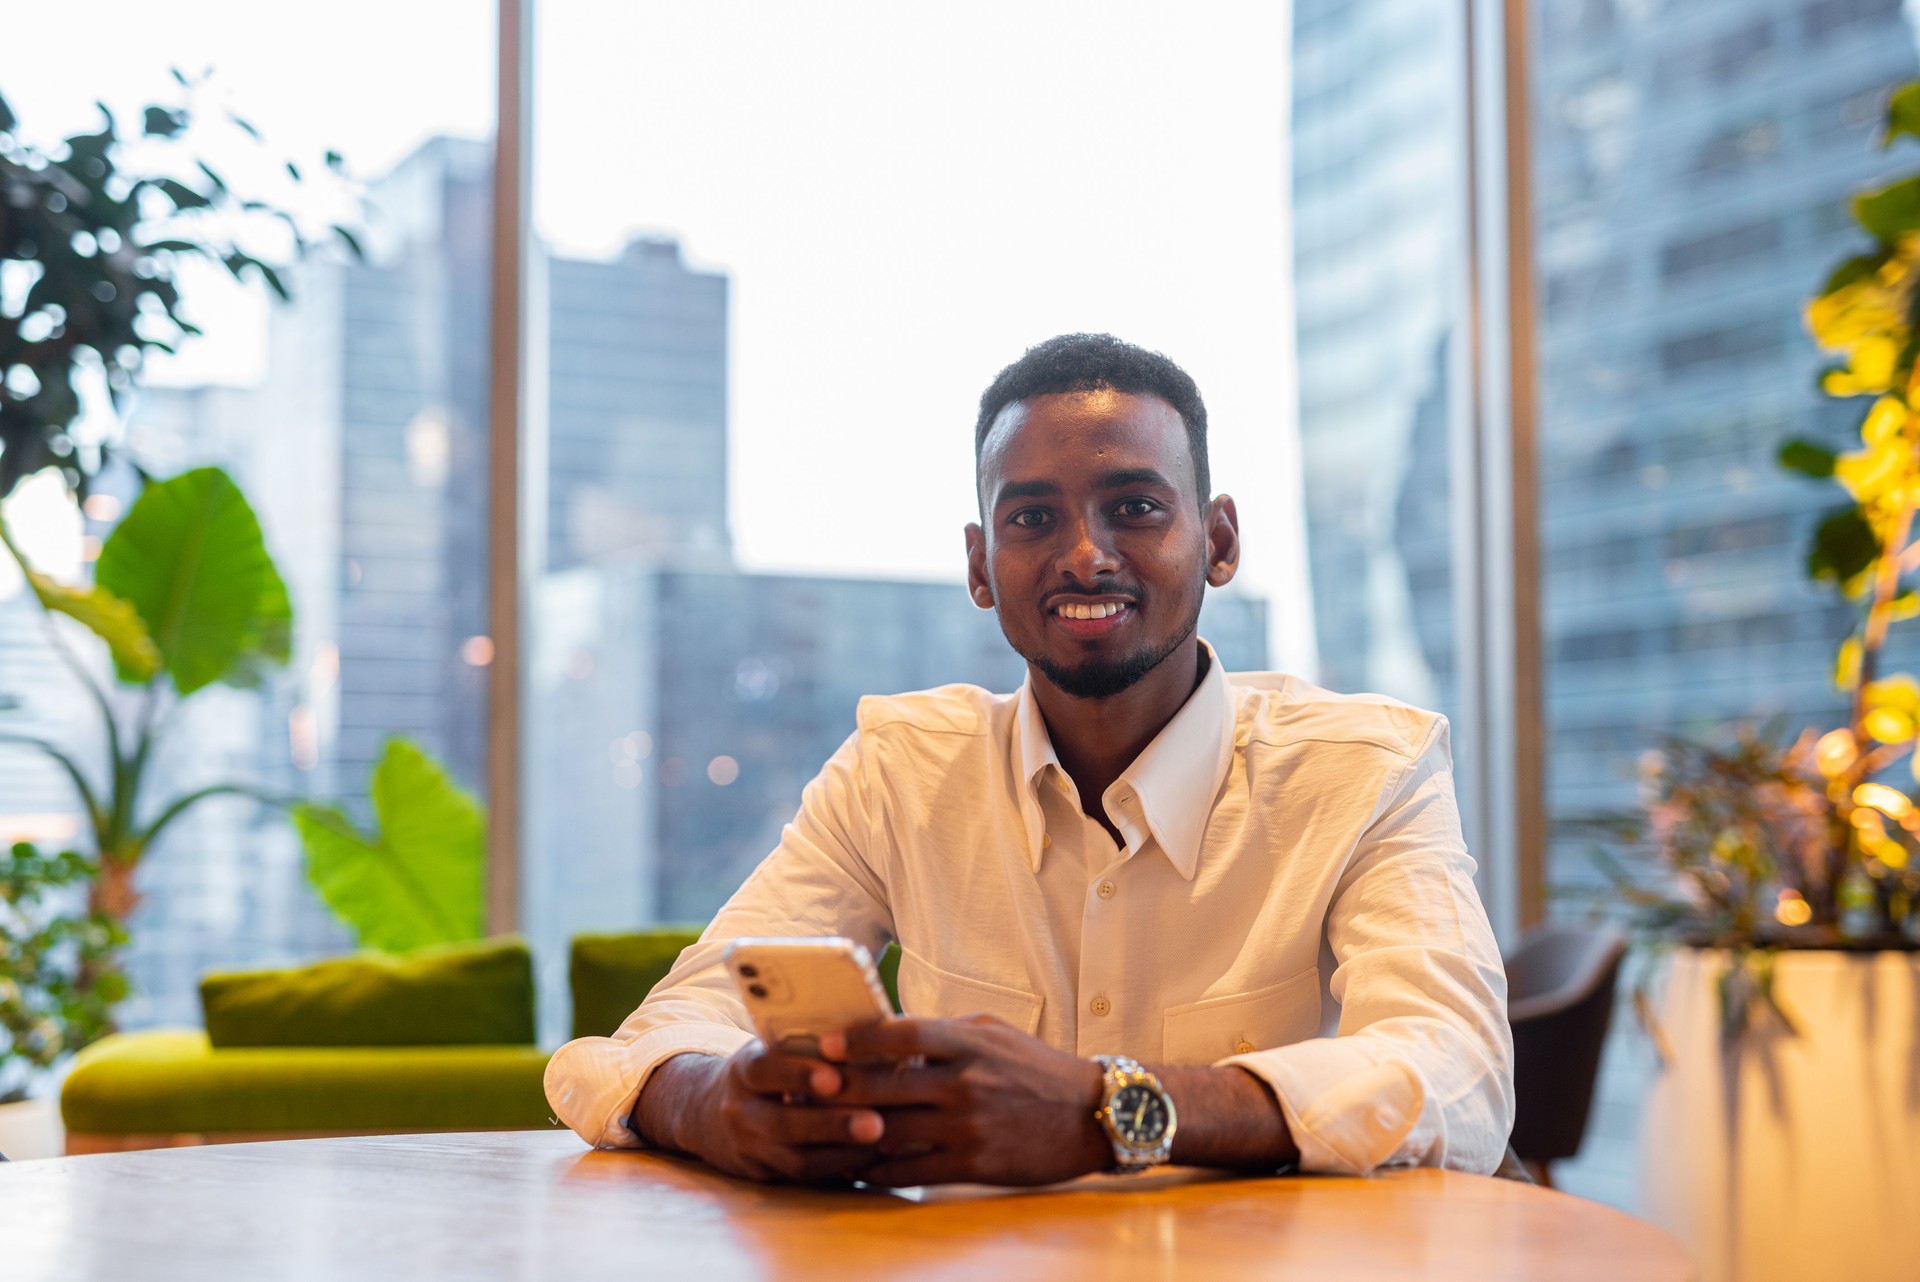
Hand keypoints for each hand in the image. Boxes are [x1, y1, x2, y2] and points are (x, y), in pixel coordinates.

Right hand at [637, 1042, 886, 1184]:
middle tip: (875, 1124)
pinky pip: (803, 1179)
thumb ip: (807, 1046)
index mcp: (745, 1071)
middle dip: (831, 1125)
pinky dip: (837, 1169)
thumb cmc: (766, 1071)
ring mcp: (749, 1149)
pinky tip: (869, 1158)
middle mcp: (741, 1112)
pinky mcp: (763, 1176)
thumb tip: (871, 1040)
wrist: (709, 1114)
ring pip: (795, 1160)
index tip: (835, 1079)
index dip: (799, 1074)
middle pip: (783, 1124)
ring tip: (881, 1144)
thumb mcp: (773, 1050)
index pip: (766, 1070)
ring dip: (841, 1154)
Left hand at [816, 1014, 1109, 1186]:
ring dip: (847, 1132)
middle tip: (801, 1090)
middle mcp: (964, 1084)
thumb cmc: (1037, 1068)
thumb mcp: (993, 1033)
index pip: (901, 1034)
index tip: (824, 1043)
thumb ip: (943, 1032)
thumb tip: (889, 1031)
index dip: (857, 1039)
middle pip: (884, 1085)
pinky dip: (876, 1168)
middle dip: (838, 1088)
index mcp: (968, 1043)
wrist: (1092, 1115)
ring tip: (813, 1130)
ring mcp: (966, 1127)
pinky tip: (852, 1165)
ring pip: (890, 1130)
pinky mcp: (970, 1164)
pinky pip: (910, 1168)